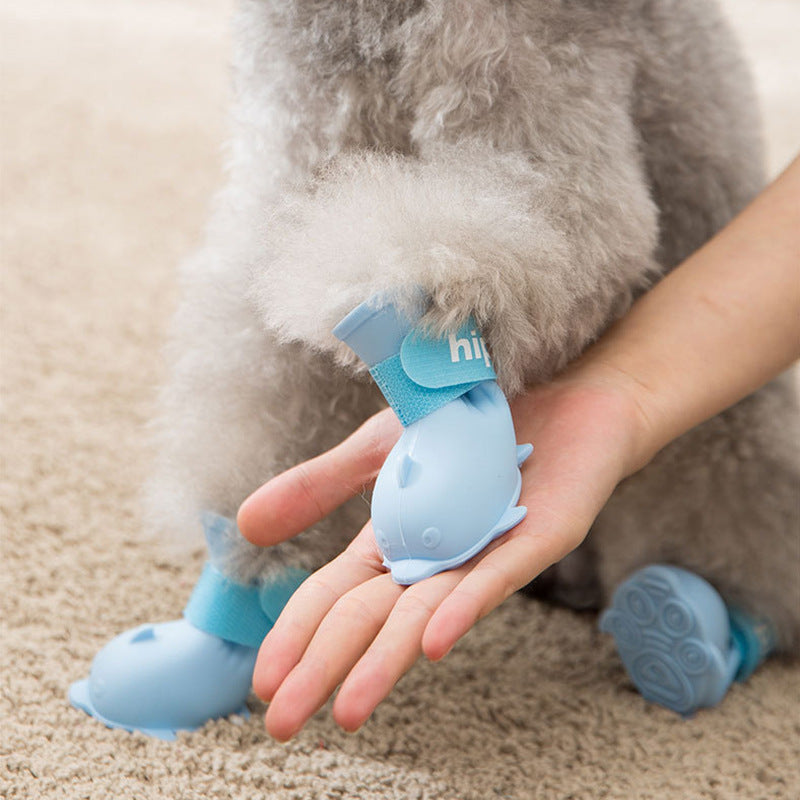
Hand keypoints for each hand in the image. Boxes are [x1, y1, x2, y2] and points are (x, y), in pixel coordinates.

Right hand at [237, 374, 645, 740]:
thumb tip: (244, 526)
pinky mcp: (537, 536)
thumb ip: (320, 486)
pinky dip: (461, 606)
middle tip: (282, 724)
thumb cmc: (466, 419)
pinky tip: (429, 641)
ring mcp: (485, 551)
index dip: (299, 635)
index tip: (263, 683)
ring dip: (385, 662)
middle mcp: (436, 558)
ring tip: (346, 709)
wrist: (553, 381)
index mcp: (397, 541)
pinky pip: (497, 575)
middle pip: (371, 620)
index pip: (337, 598)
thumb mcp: (378, 447)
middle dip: (324, 669)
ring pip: (427, 614)